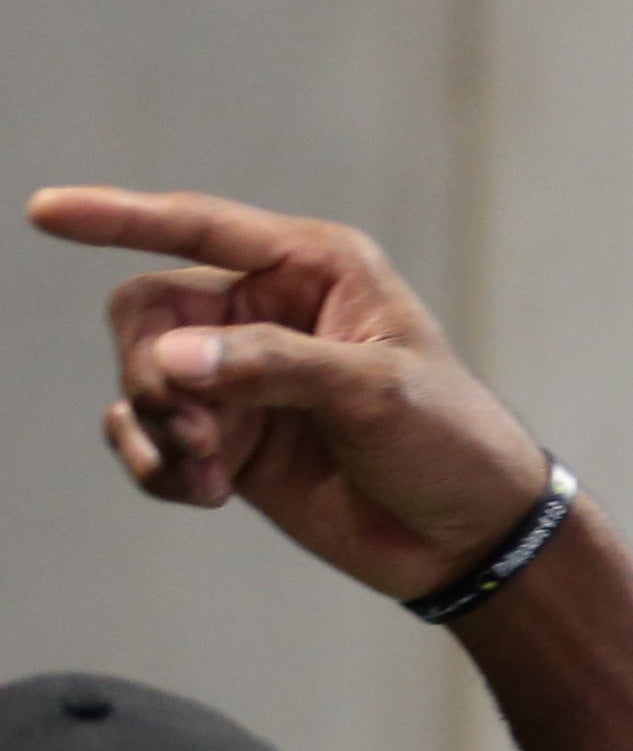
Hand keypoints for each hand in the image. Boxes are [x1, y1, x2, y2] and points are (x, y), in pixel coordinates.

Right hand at [27, 187, 552, 600]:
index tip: (45, 212)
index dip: (119, 217)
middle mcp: (268, 311)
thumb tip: (171, 357)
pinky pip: (148, 435)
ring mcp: (243, 377)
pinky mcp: (230, 439)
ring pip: (140, 376)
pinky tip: (201, 494)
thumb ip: (273, 366)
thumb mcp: (375, 393)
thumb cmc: (448, 443)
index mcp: (314, 269)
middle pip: (146, 311)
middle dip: (152, 371)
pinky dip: (157, 465)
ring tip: (210, 472)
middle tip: (198, 431)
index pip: (198, 225)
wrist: (469, 538)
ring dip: (158, 426)